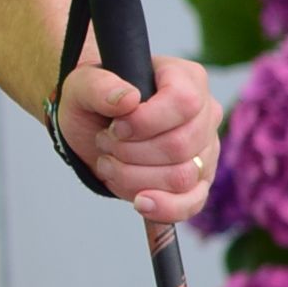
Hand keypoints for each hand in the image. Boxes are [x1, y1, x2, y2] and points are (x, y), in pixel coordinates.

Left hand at [57, 54, 220, 224]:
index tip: (116, 126)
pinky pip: (192, 203)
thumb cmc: (93, 99)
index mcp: (186, 78)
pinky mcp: (197, 181)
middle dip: (130, 151)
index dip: (145, 121)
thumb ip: (98, 86)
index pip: (184, 102)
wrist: (91, 126)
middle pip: (181, 146)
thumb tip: (127, 99)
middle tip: (105, 141)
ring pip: (182, 177)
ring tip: (110, 161)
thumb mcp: (82, 85)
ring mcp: (205, 150)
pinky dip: (164, 207)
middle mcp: (204, 114)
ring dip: (133, 176)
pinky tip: (139, 202)